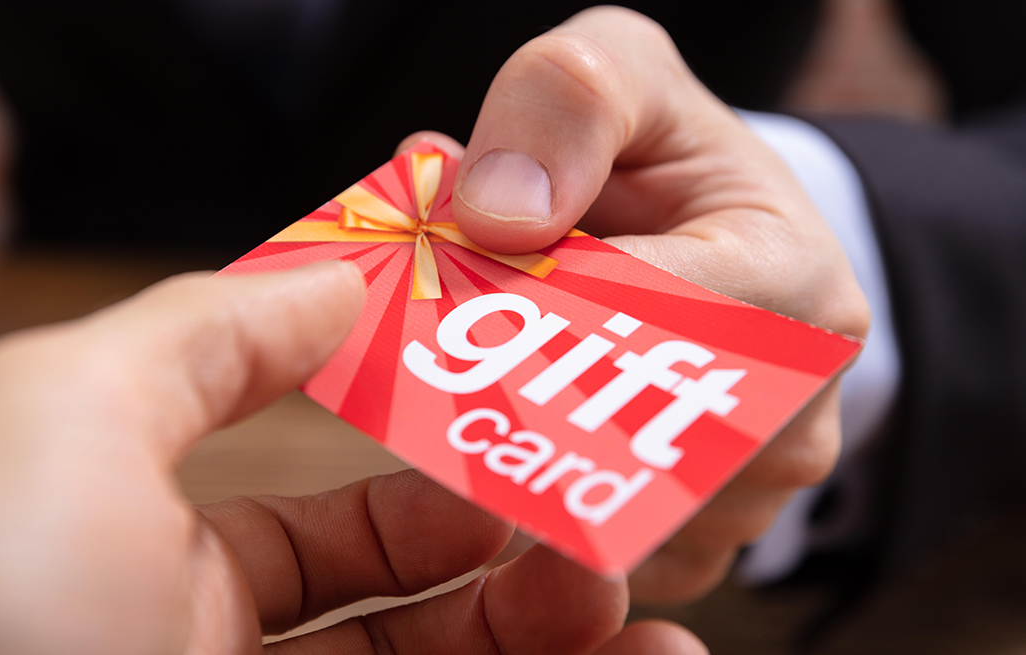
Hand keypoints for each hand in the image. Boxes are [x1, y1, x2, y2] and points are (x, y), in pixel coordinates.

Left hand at [0, 261, 704, 653]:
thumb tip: (335, 276)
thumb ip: (207, 328)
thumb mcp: (69, 413)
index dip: (435, 488)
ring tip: (652, 621)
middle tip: (607, 544)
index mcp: (157, 573)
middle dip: (524, 574)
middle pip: (416, 624)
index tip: (530, 452)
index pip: (330, 530)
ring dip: (569, 646)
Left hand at [401, 6, 870, 603]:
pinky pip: (585, 555)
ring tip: (448, 384)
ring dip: (501, 449)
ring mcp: (739, 498)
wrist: (715, 237)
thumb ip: (567, 104)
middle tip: (414, 349)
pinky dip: (522, 502)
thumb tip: (497, 214)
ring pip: (590, 506)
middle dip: (498, 388)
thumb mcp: (627, 74)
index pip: (650, 322)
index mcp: (797, 293)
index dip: (529, 311)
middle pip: (614, 433)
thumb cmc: (668, 158)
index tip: (440, 287)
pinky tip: (489, 436)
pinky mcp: (688, 545)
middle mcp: (785, 418)